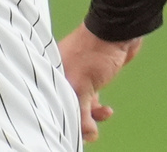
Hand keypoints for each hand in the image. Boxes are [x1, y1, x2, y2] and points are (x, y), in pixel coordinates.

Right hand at [58, 23, 142, 142]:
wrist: (116, 32)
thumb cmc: (93, 53)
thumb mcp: (84, 87)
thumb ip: (82, 112)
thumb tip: (87, 135)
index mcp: (52, 74)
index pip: (50, 101)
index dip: (59, 118)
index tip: (69, 131)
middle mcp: (60, 76)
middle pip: (63, 105)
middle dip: (77, 120)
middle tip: (87, 132)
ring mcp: (75, 77)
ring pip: (78, 104)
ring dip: (91, 115)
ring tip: (102, 118)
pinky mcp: (90, 78)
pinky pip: (90, 99)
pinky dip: (99, 108)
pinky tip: (108, 110)